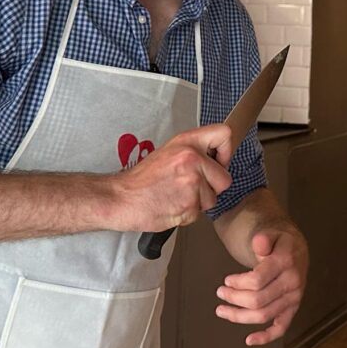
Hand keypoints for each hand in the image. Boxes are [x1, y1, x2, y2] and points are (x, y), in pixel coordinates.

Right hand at [105, 123, 232, 232]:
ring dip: (198, 202)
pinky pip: (199, 214)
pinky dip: (187, 213)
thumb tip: (218, 158)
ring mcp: (192, 183)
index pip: (224, 133)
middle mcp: (192, 159)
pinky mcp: (189, 206)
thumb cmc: (143, 179)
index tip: (217, 162)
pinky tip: (171, 205)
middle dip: (212, 187)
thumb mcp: (169, 151)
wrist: (121, 198)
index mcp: (187, 142)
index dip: (225, 151)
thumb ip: (194, 151)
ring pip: (212, 199)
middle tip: (190, 187)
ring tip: (176, 196)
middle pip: (225, 178)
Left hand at [215, 227, 308, 344]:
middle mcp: (293, 282)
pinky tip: (250, 340)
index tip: (227, 281)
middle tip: (220, 293)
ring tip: (222, 311)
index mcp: (286, 263)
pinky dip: (266, 337)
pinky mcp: (293, 308)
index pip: (257, 280)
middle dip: (234, 299)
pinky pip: (281, 327)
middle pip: (258, 300)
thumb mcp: (272, 233)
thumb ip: (263, 238)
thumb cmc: (279, 242)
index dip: (238, 283)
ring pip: (264, 315)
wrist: (296, 249)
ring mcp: (294, 298)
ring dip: (240, 316)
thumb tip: (258, 243)